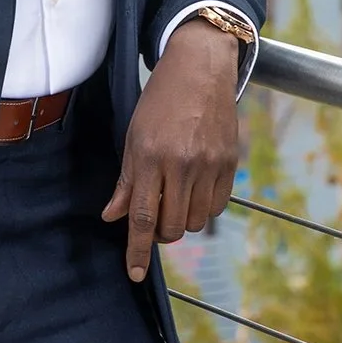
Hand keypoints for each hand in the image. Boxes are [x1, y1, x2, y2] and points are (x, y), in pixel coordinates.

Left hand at [101, 19, 241, 282]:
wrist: (201, 68)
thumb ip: (126, 180)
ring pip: (195, 221)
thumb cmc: (160, 100)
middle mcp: (181, 163)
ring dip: (182, 221)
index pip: (142, 216)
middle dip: (160, 232)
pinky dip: (203, 209)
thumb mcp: (133, 135)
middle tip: (155, 216)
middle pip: (171, 225)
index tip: (134, 274)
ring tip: (175, 199)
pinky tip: (195, 190)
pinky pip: (217, 206)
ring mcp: (208, 164)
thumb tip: (112, 217)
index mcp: (150, 156)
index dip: (136, 250)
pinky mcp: (229, 163)